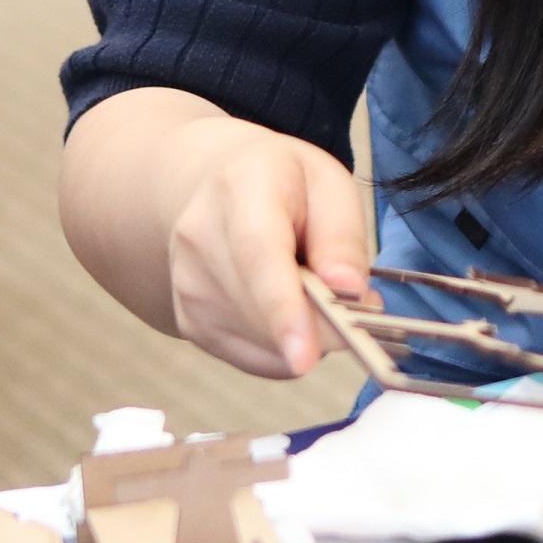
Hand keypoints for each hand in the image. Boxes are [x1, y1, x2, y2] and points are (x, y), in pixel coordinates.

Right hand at [158, 116, 369, 375]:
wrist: (216, 190)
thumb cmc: (284, 185)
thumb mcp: (330, 185)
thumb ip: (343, 236)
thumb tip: (348, 290)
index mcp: (240, 188)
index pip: (258, 258)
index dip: (284, 312)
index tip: (306, 357)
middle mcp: (199, 239)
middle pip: (262, 312)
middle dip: (320, 325)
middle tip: (355, 300)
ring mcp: (187, 286)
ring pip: (262, 343)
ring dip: (304, 332)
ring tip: (308, 283)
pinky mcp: (189, 322)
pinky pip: (255, 357)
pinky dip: (284, 346)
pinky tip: (287, 307)